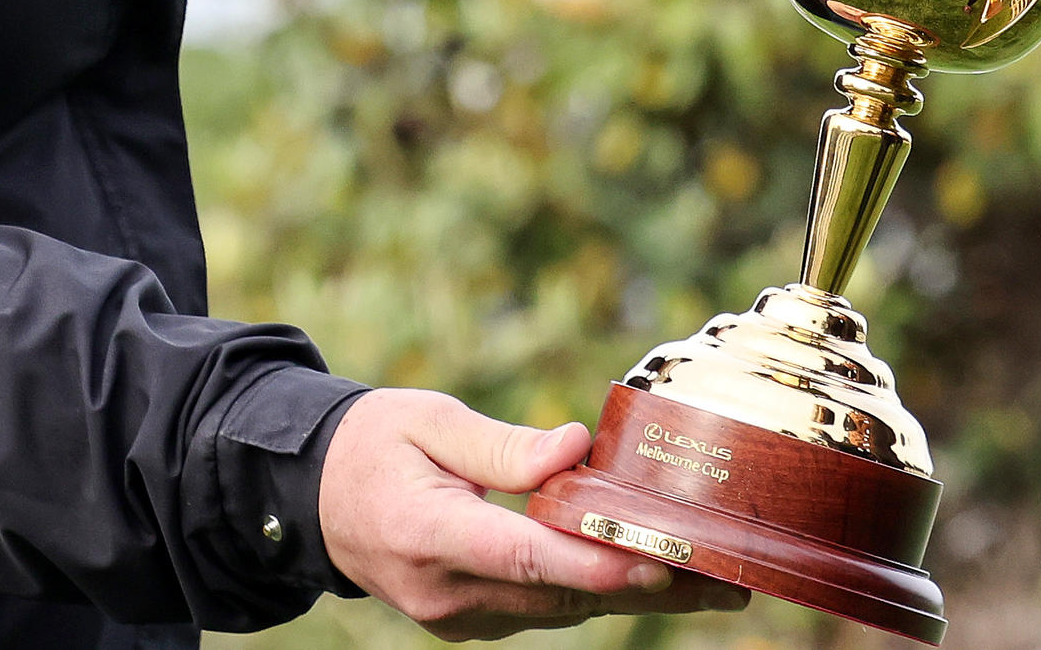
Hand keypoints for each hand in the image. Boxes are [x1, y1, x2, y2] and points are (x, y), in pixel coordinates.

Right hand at [314, 391, 738, 637]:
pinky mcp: (466, 619)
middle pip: (559, 596)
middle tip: (727, 581)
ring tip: (713, 582)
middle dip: (645, 587)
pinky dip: (592, 593)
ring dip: (632, 597)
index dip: (595, 567)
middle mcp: (443, 590)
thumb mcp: (429, 420)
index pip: (525, 558)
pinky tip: (651, 576)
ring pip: (557, 611)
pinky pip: (540, 610)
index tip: (658, 565)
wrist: (313, 498)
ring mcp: (454, 616)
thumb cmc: (373, 443)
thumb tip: (576, 450)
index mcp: (427, 531)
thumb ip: (504, 445)